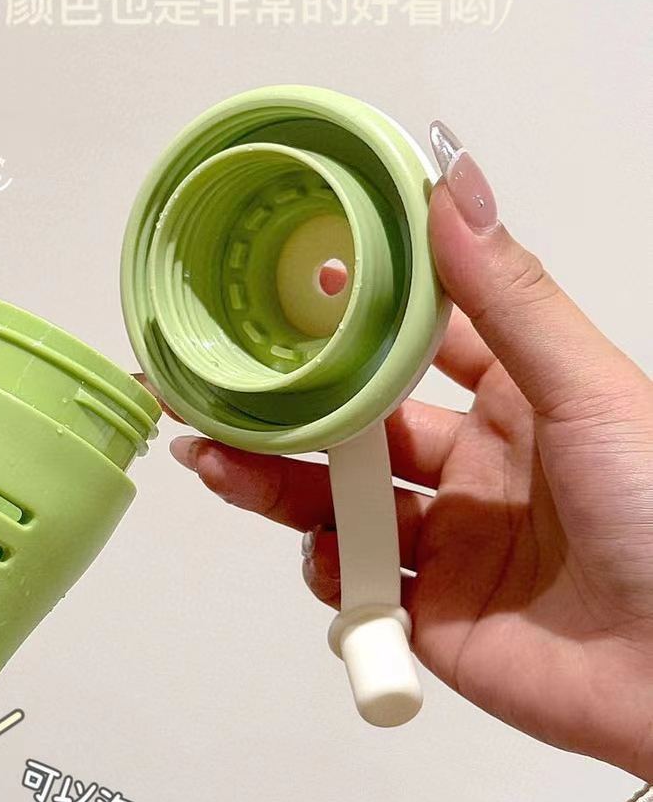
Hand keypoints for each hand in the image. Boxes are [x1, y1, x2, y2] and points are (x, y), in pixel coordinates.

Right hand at [170, 122, 652, 780]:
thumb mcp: (588, 389)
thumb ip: (508, 296)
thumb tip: (452, 180)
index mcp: (521, 402)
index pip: (425, 342)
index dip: (361, 314)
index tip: (297, 281)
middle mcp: (478, 470)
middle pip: (360, 428)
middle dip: (287, 410)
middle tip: (213, 388)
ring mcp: (452, 547)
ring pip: (340, 506)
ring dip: (276, 484)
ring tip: (214, 462)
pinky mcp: (434, 622)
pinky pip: (358, 591)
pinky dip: (329, 572)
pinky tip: (327, 556)